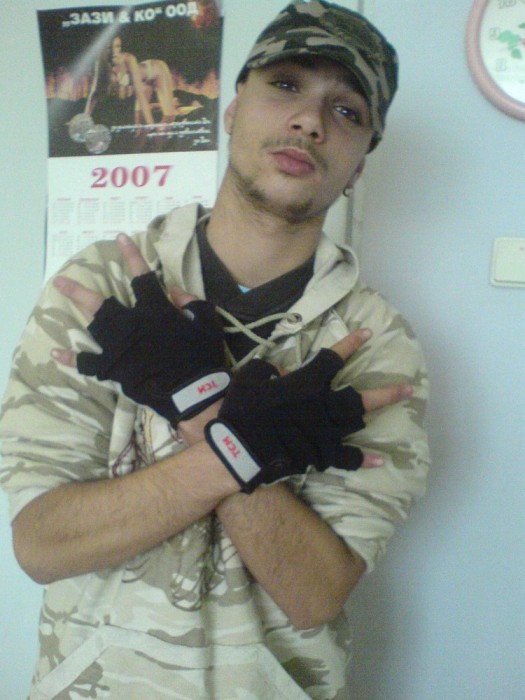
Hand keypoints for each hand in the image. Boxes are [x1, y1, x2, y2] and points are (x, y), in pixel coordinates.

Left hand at [52, 234, 229, 423]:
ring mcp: (118, 347)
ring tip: (61, 300)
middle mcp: (131, 324)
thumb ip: (191, 302)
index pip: (141, 276)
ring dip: (76, 312)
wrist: (193, 391)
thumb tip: (175, 290)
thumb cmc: (202, 356)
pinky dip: (71, 358)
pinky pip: (88, 363)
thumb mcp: (207, 322)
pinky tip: (56, 352)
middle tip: (60, 280)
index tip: (120, 238)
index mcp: (154, 310)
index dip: (132, 256)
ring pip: (92, 326)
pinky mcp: (114, 368)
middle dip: (79, 290)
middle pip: (100, 303)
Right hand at [205, 330, 412, 492]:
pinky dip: (363, 459)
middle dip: (386, 393)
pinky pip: (347, 457)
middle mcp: (322, 405)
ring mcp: (324, 432)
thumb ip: (267, 369)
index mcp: (306, 382)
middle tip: (408, 389)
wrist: (239, 448)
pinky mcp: (320, 454)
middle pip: (359, 397)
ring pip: (358, 422)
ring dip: (378, 415)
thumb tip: (279, 371)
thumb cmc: (241, 410)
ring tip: (399, 409)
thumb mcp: (249, 378)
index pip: (333, 358)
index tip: (367, 334)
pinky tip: (380, 460)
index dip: (351, 344)